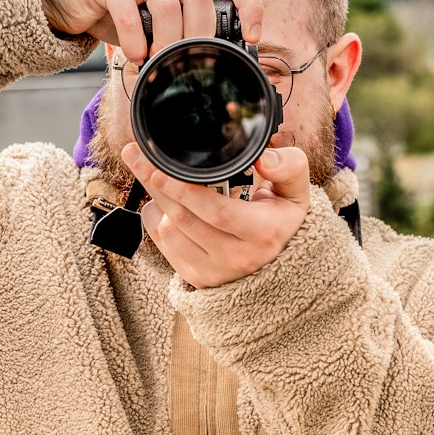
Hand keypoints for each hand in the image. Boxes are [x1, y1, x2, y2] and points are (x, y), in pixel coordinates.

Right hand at [35, 0, 263, 63]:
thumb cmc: (115, 10)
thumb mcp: (155, 17)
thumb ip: (182, 27)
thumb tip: (215, 60)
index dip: (250, 3)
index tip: (255, 36)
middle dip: (200, 38)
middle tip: (190, 65)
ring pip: (168, 5)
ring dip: (167, 44)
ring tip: (159, 64)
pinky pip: (131, 13)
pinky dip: (137, 42)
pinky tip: (135, 57)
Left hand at [121, 141, 310, 288]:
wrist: (278, 263)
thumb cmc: (282, 220)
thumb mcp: (296, 192)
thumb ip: (289, 167)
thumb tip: (264, 158)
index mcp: (262, 233)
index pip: (216, 212)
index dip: (185, 191)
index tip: (161, 169)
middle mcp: (236, 258)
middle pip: (184, 218)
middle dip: (156, 184)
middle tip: (137, 156)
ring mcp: (214, 271)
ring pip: (168, 231)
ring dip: (157, 201)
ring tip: (158, 179)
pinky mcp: (196, 278)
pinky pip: (163, 245)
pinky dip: (157, 220)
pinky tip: (166, 206)